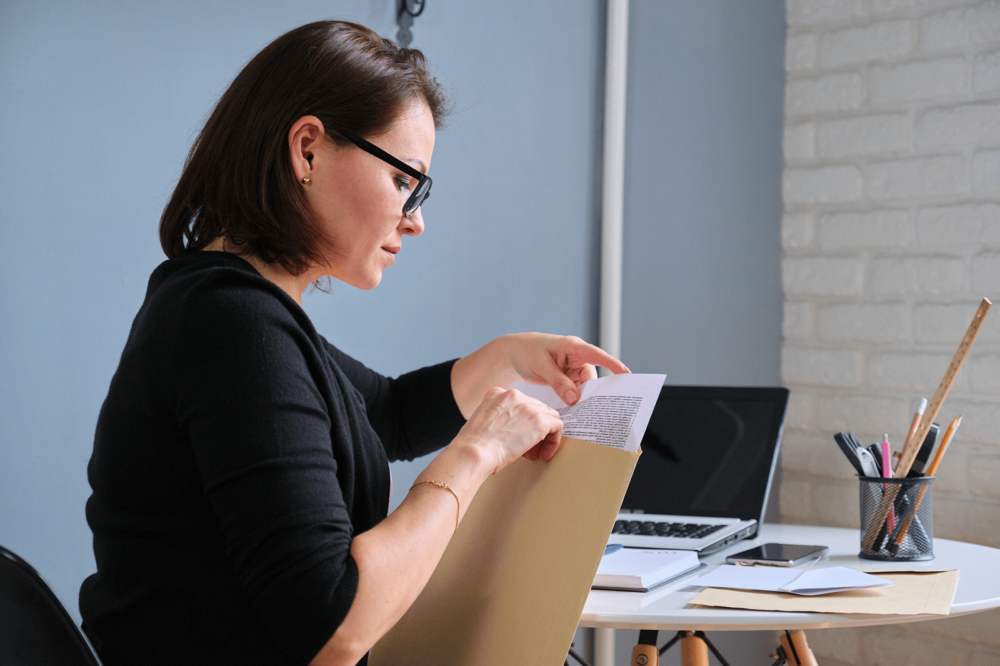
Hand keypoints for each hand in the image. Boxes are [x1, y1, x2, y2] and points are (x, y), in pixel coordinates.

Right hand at [457, 387, 564, 474]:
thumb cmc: (472, 446)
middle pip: (536, 409)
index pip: (521, 404)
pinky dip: (553, 441)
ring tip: (534, 454)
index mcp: (497, 393)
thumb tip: (511, 431)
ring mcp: (528, 406)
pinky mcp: (540, 421)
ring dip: (544, 437)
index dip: (522, 423)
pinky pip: (557, 427)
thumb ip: (497, 419)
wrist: (473, 453)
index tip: (517, 438)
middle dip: (533, 430)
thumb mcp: (481, 422)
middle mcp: (514, 394)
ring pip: (549, 417)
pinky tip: (543, 454)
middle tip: (527, 450)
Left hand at [503, 333, 628, 405]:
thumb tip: (575, 398)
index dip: (613, 365)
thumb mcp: (542, 366)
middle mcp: (576, 358)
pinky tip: (572, 411)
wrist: (512, 354)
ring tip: (582, 414)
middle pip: (591, 377)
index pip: (598, 356)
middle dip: (593, 392)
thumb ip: (558, 382)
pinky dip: (573, 400)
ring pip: (583, 387)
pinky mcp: (565, 379)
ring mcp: (571, 369)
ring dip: (582, 399)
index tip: (626, 374)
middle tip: (596, 409)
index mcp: (574, 347)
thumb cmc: (527, 351)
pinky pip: (574, 391)